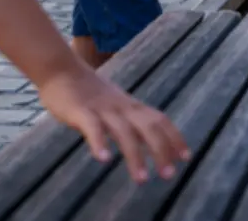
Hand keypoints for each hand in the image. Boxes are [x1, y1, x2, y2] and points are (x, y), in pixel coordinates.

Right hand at [38, 65, 189, 183]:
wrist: (61, 69)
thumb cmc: (90, 92)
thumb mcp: (117, 106)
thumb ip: (133, 121)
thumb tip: (152, 142)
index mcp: (131, 106)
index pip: (160, 119)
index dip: (174, 137)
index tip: (186, 157)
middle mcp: (122, 107)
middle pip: (148, 127)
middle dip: (161, 151)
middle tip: (168, 176)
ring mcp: (102, 109)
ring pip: (123, 132)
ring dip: (135, 156)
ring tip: (141, 179)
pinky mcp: (80, 111)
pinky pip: (92, 127)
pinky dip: (99, 142)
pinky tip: (104, 159)